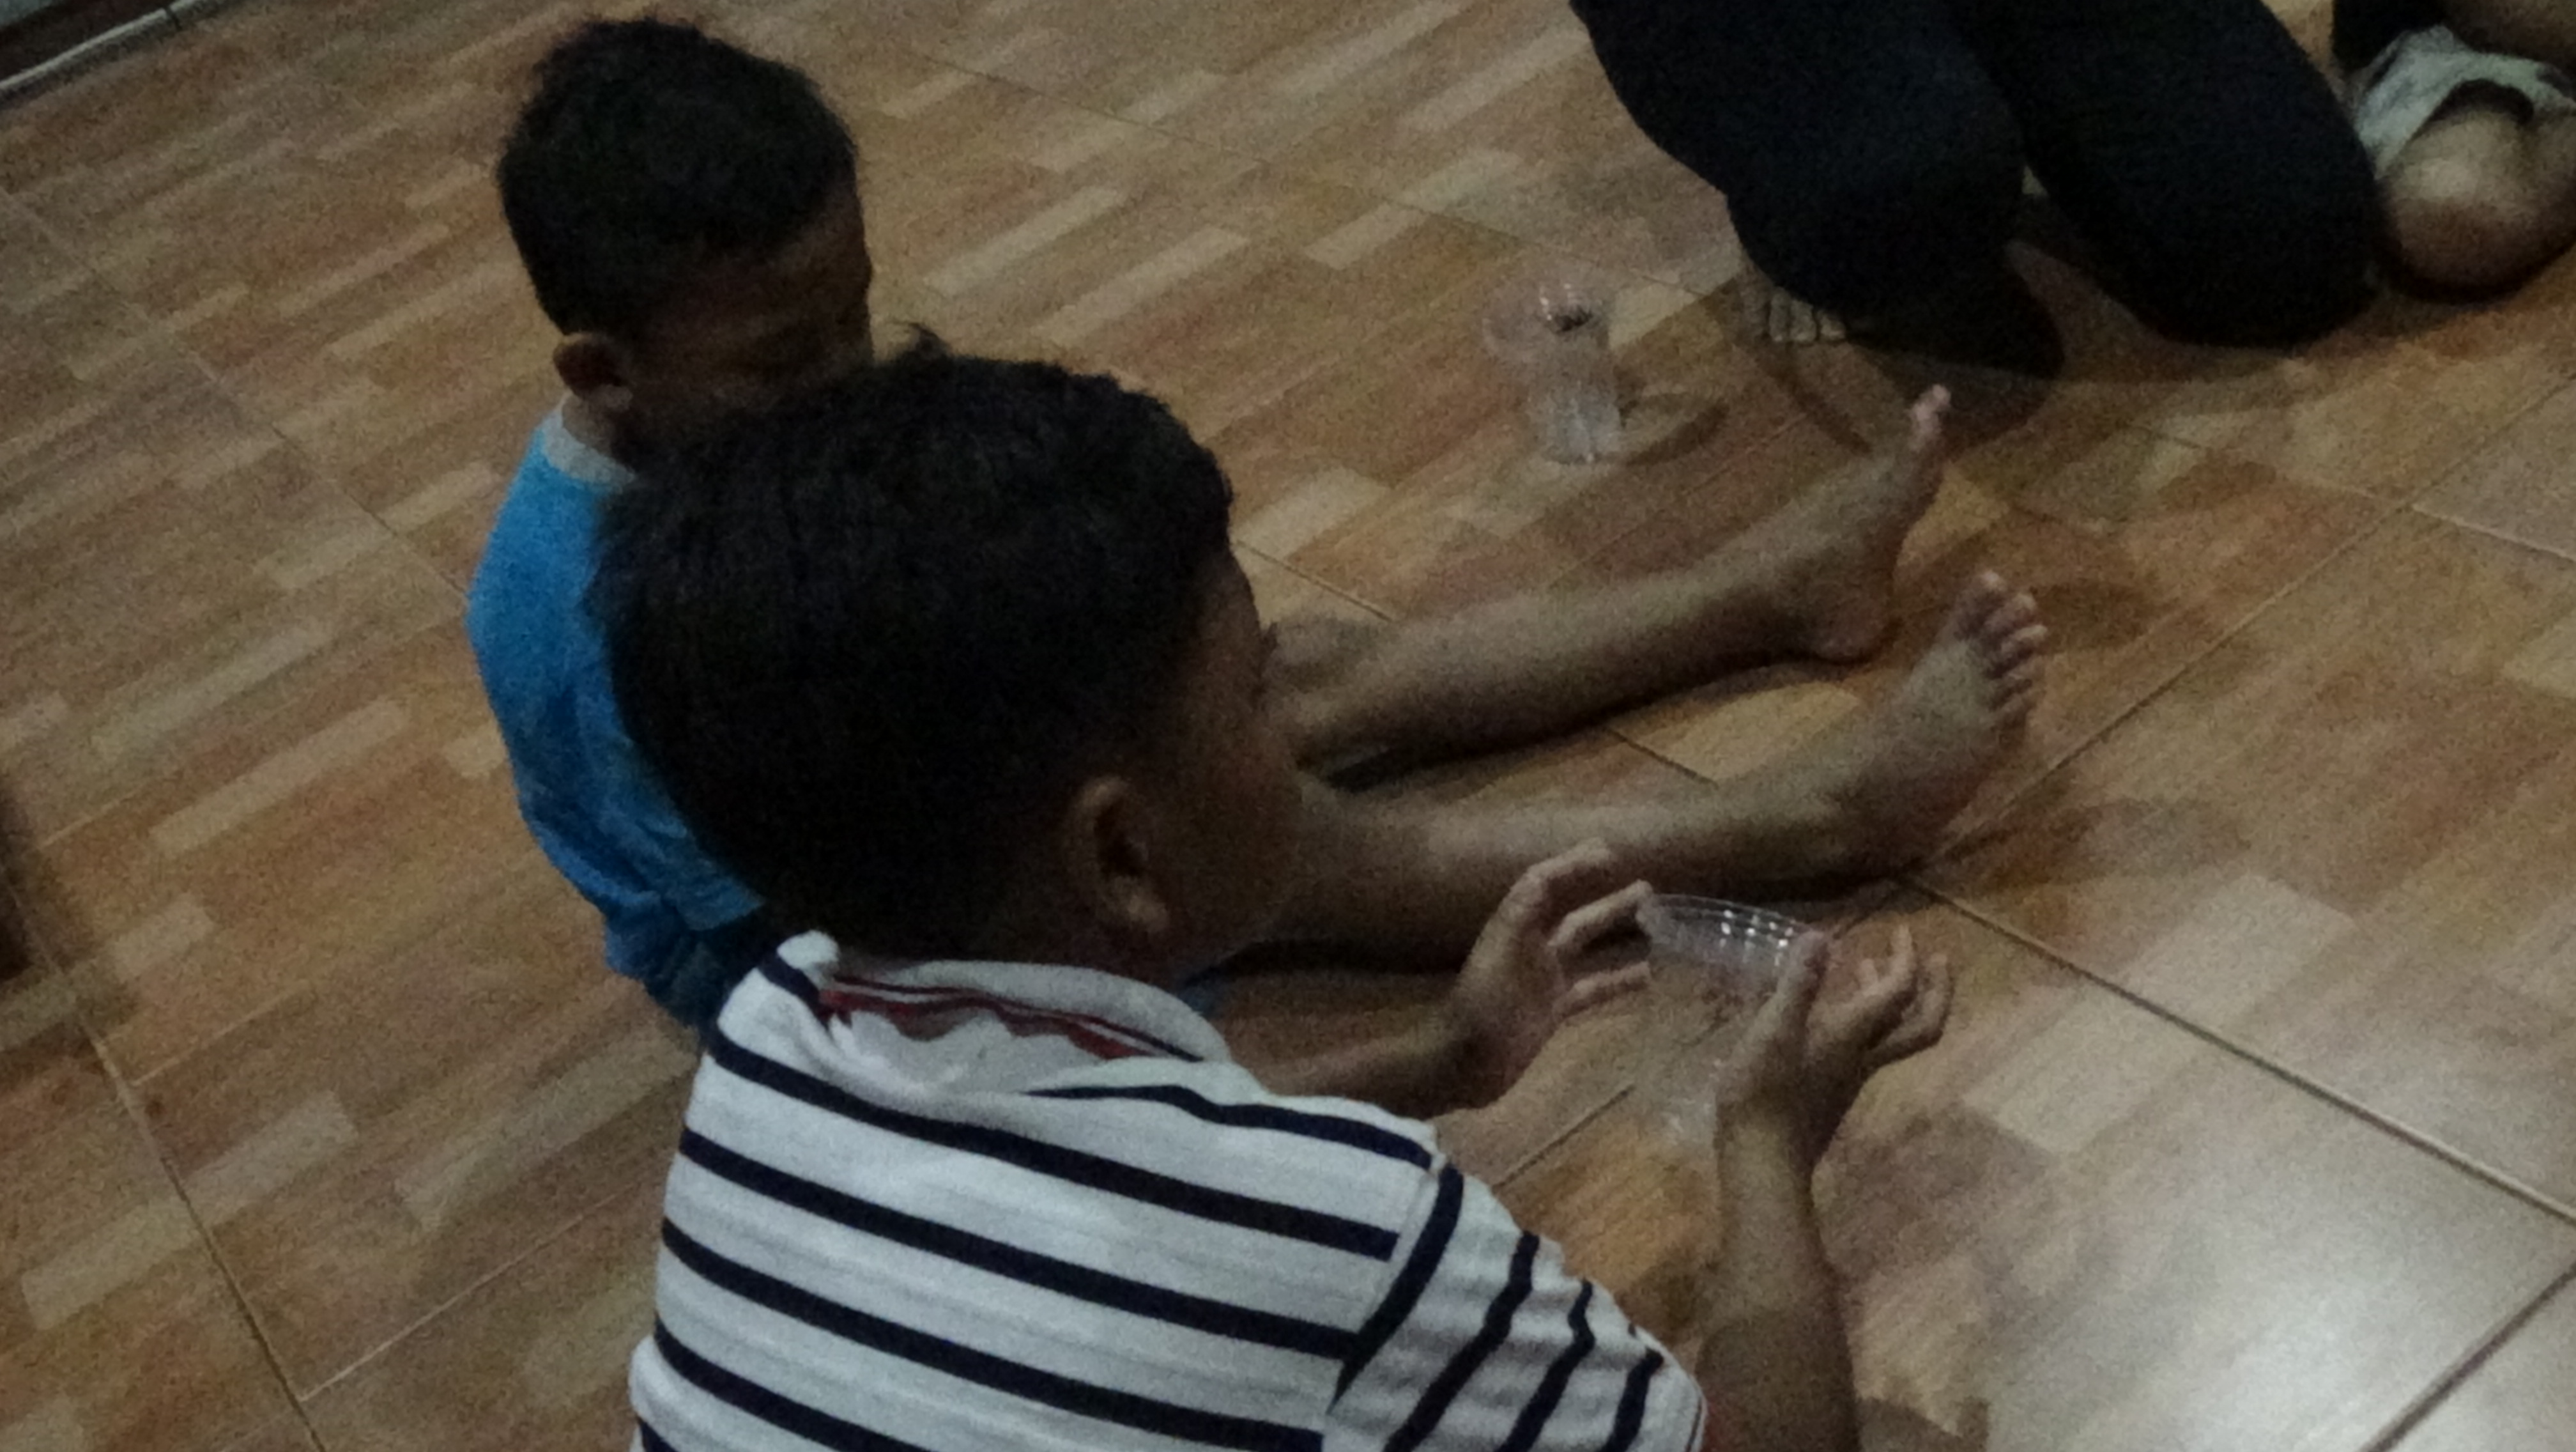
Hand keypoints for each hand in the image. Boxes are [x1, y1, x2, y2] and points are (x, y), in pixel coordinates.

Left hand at [1440, 842, 1653, 1107]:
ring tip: (1650, 911)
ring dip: (1613, 926)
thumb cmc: (1479, 1009)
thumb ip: (1518, 913)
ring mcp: (1543, 979)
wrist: (1461, 1065)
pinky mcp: (1552, 1010)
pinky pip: (1592, 988)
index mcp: (1513, 928)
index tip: (1610, 852)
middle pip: (1572, 911)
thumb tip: (1544, 873)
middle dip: (1602, 892)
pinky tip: (1648, 975)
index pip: (1544, 883)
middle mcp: (1529, 947)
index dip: (1573, 864)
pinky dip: (1618, 980)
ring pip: (1585, 944)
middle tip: (1644, 882)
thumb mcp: (1498, 954)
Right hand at [1713, 926, 1952, 1166]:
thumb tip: (1822, 936)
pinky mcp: (1831, 1090)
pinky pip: (1863, 1045)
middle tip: (1936, 957)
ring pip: (1891, 1035)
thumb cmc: (1764, 1095)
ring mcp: (1849, 1076)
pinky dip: (1861, 1017)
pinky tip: (1830, 1012)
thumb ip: (1797, 985)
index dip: (1907, 960)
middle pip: (1919, 1024)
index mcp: (1851, 1036)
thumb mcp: (1773, 1032)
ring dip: (1893, 1000)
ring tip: (1871, 969)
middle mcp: (1861, 1055)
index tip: (1904, 931)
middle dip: (1934, 989)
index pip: (1898, 993)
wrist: (1762, 1161)